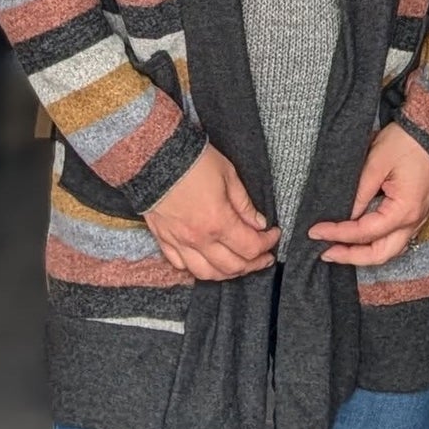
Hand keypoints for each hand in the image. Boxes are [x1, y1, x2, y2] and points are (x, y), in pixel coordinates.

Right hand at [142, 142, 279, 280]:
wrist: (154, 155)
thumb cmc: (193, 160)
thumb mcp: (228, 174)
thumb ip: (244, 204)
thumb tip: (259, 223)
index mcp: (218, 221)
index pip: (251, 246)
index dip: (268, 243)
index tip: (274, 234)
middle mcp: (199, 238)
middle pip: (232, 267)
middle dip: (254, 264)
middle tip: (264, 256)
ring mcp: (179, 242)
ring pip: (206, 273)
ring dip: (227, 273)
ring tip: (239, 264)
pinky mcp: (163, 239)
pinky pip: (181, 266)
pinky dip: (197, 269)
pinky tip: (207, 261)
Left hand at [309, 123, 428, 266]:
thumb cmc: (408, 142)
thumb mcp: (376, 162)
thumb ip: (360, 192)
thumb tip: (344, 214)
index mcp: (404, 210)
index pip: (364, 232)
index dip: (338, 234)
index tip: (316, 231)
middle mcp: (413, 221)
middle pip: (380, 254)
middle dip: (350, 256)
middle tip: (325, 252)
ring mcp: (418, 220)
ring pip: (390, 251)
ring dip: (364, 254)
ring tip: (340, 249)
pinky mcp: (418, 214)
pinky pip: (397, 240)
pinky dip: (377, 244)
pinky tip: (362, 240)